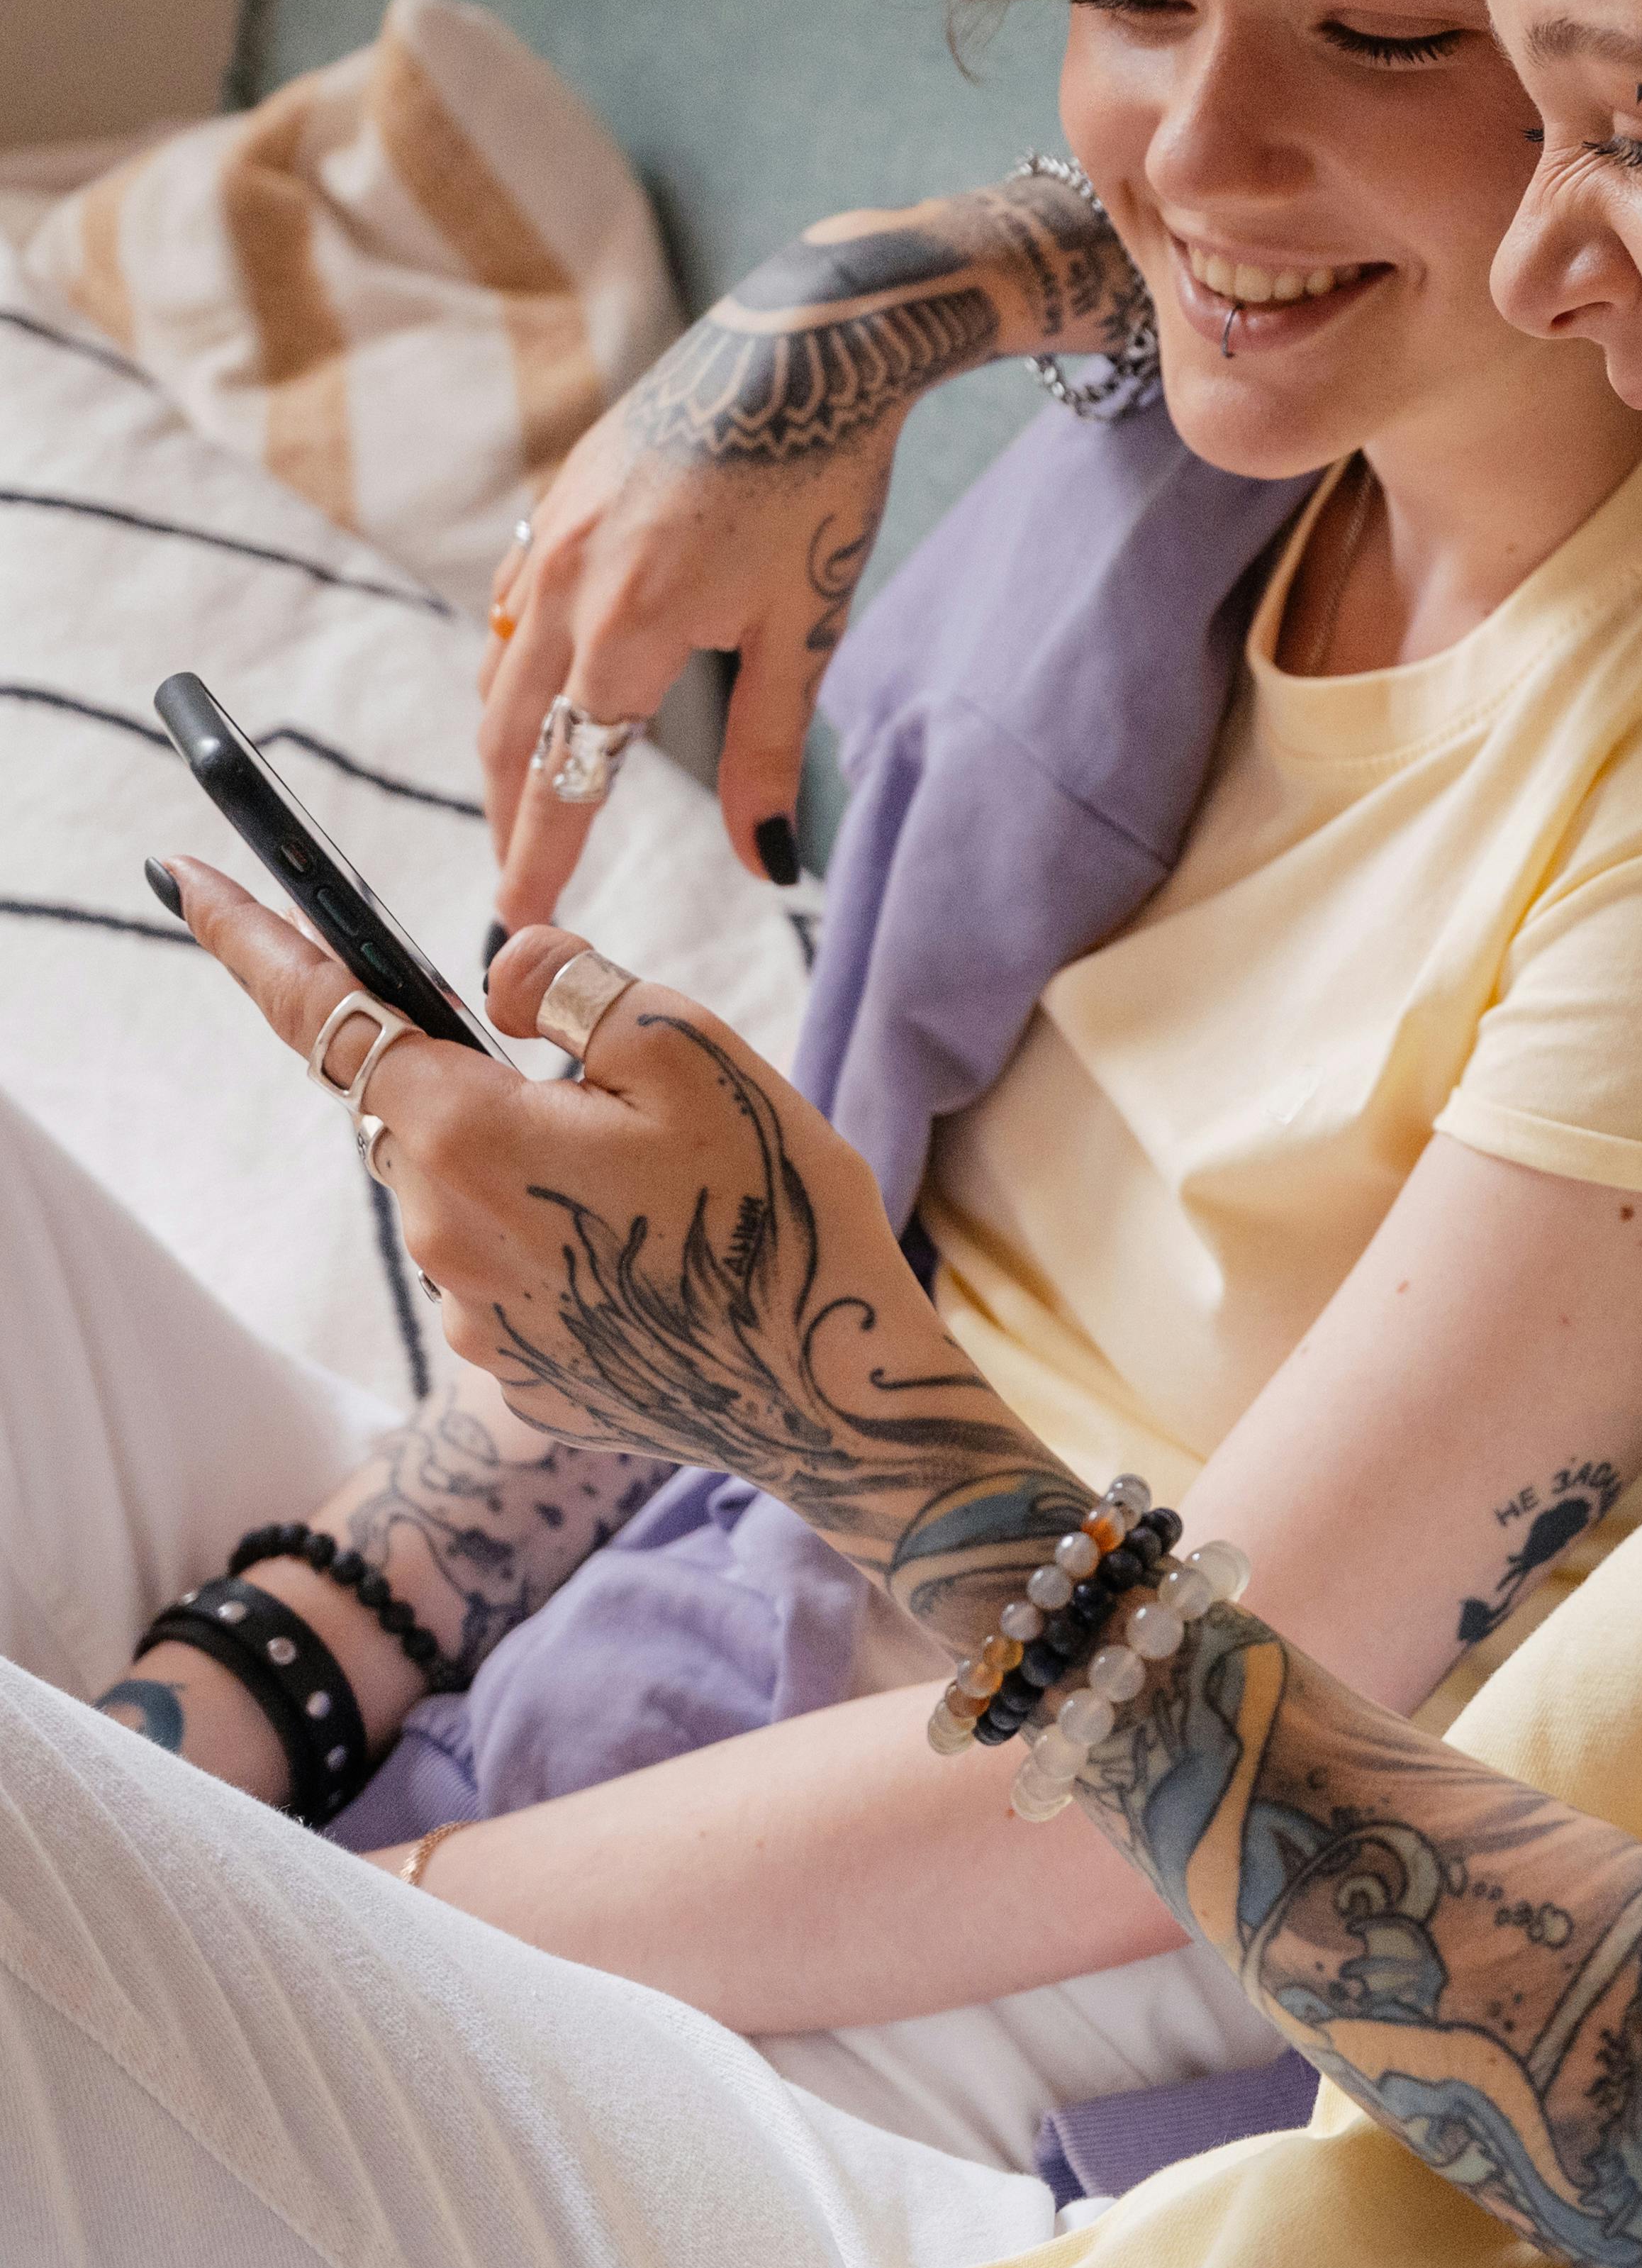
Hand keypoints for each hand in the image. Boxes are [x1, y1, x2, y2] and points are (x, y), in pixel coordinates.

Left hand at [166, 857, 1078, 1644]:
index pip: (323, 1011)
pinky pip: (505, 1265)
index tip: (183, 875)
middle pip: (412, 1103)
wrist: (832, 1392)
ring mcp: (470, 1315)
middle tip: (605, 1091)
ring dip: (527, 1160)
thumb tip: (489, 978)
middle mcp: (439, 1231)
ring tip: (659, 1190)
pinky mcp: (510, 1369)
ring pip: (462, 1184)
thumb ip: (565, 983)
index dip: (249, 938)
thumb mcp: (689, 1044)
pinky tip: (654, 1256)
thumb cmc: (772, 1207)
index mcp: (466, 1132)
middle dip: (475, 1072)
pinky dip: (559, 1237)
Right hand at [478, 360, 895, 920]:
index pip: (562, 777)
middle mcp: (565, 582)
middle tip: (515, 882)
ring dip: (504, 742)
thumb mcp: (805, 633)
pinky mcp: (557, 495)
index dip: (536, 859)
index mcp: (627, 629)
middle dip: (507, 814)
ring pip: (497, 666)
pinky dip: (513, 663)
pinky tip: (540, 689)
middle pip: (505, 732)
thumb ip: (771, 756)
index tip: (514, 924)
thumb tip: (768, 864)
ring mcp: (550, 533)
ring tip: (525, 799)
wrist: (809, 344)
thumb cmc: (823, 482)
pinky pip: (510, 604)